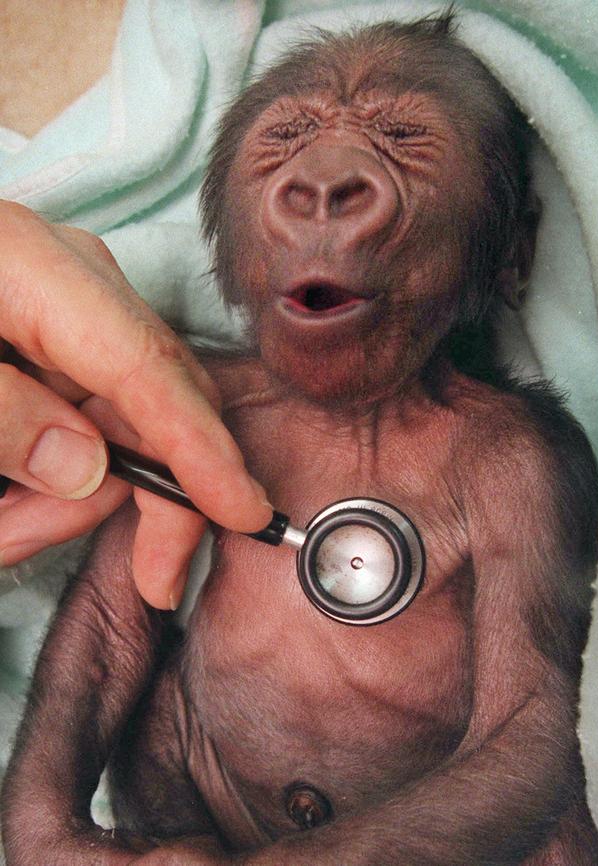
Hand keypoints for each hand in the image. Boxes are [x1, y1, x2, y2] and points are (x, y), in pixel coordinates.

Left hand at [0, 201, 270, 606]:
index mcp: (43, 272)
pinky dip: (56, 471)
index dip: (201, 449)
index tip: (244, 511)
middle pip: (155, 407)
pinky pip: (92, 416)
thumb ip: (5, 416)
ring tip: (6, 530)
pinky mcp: (66, 340)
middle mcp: (81, 290)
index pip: (148, 369)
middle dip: (134, 497)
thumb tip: (87, 469)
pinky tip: (14, 500)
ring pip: (125, 426)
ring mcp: (78, 315)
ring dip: (72, 497)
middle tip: (106, 567)